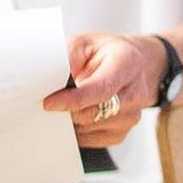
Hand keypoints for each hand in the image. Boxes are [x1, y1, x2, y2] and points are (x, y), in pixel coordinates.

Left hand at [41, 32, 165, 148]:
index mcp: (126, 64)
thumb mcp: (85, 43)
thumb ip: (67, 57)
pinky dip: (77, 129)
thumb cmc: (108, 54)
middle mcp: (134, 93)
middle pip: (94, 113)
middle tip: (52, 100)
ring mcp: (131, 116)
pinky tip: (78, 112)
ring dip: (71, 119)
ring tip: (68, 102)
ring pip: (88, 129)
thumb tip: (47, 78)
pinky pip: (89, 140)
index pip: (101, 89)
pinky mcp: (121, 133)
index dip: (73, 100)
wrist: (136, 66)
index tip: (49, 103)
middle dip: (67, 109)